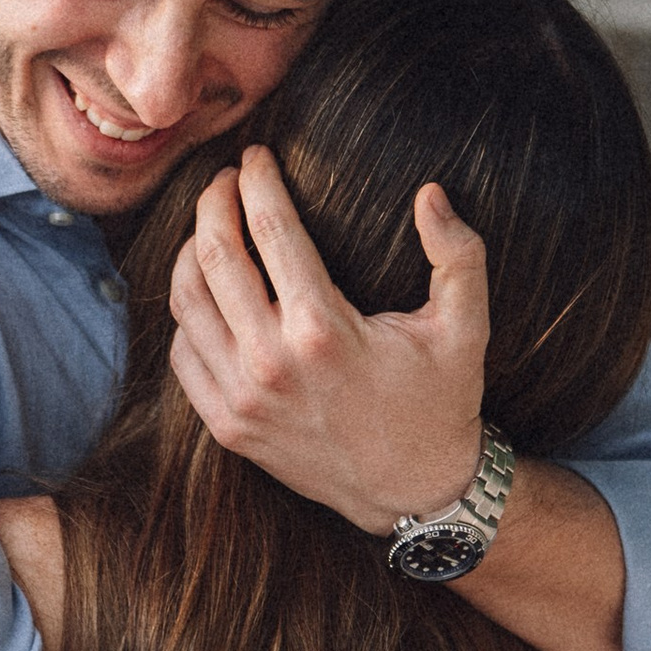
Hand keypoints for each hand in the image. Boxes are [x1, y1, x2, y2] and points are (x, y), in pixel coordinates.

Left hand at [167, 147, 488, 532]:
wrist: (416, 494)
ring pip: (186, 302)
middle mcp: (271, 365)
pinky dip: (188, 313)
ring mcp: (241, 400)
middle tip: (224, 179)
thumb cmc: (441, 402)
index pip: (269, 228)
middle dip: (213, 202)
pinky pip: (184, 353)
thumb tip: (430, 193)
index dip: (256, 180)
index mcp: (323, 330)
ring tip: (212, 227)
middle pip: (214, 255)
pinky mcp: (228, 427)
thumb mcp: (466, 327)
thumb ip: (457, 254)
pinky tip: (210, 292)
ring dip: (191, 251)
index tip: (254, 156)